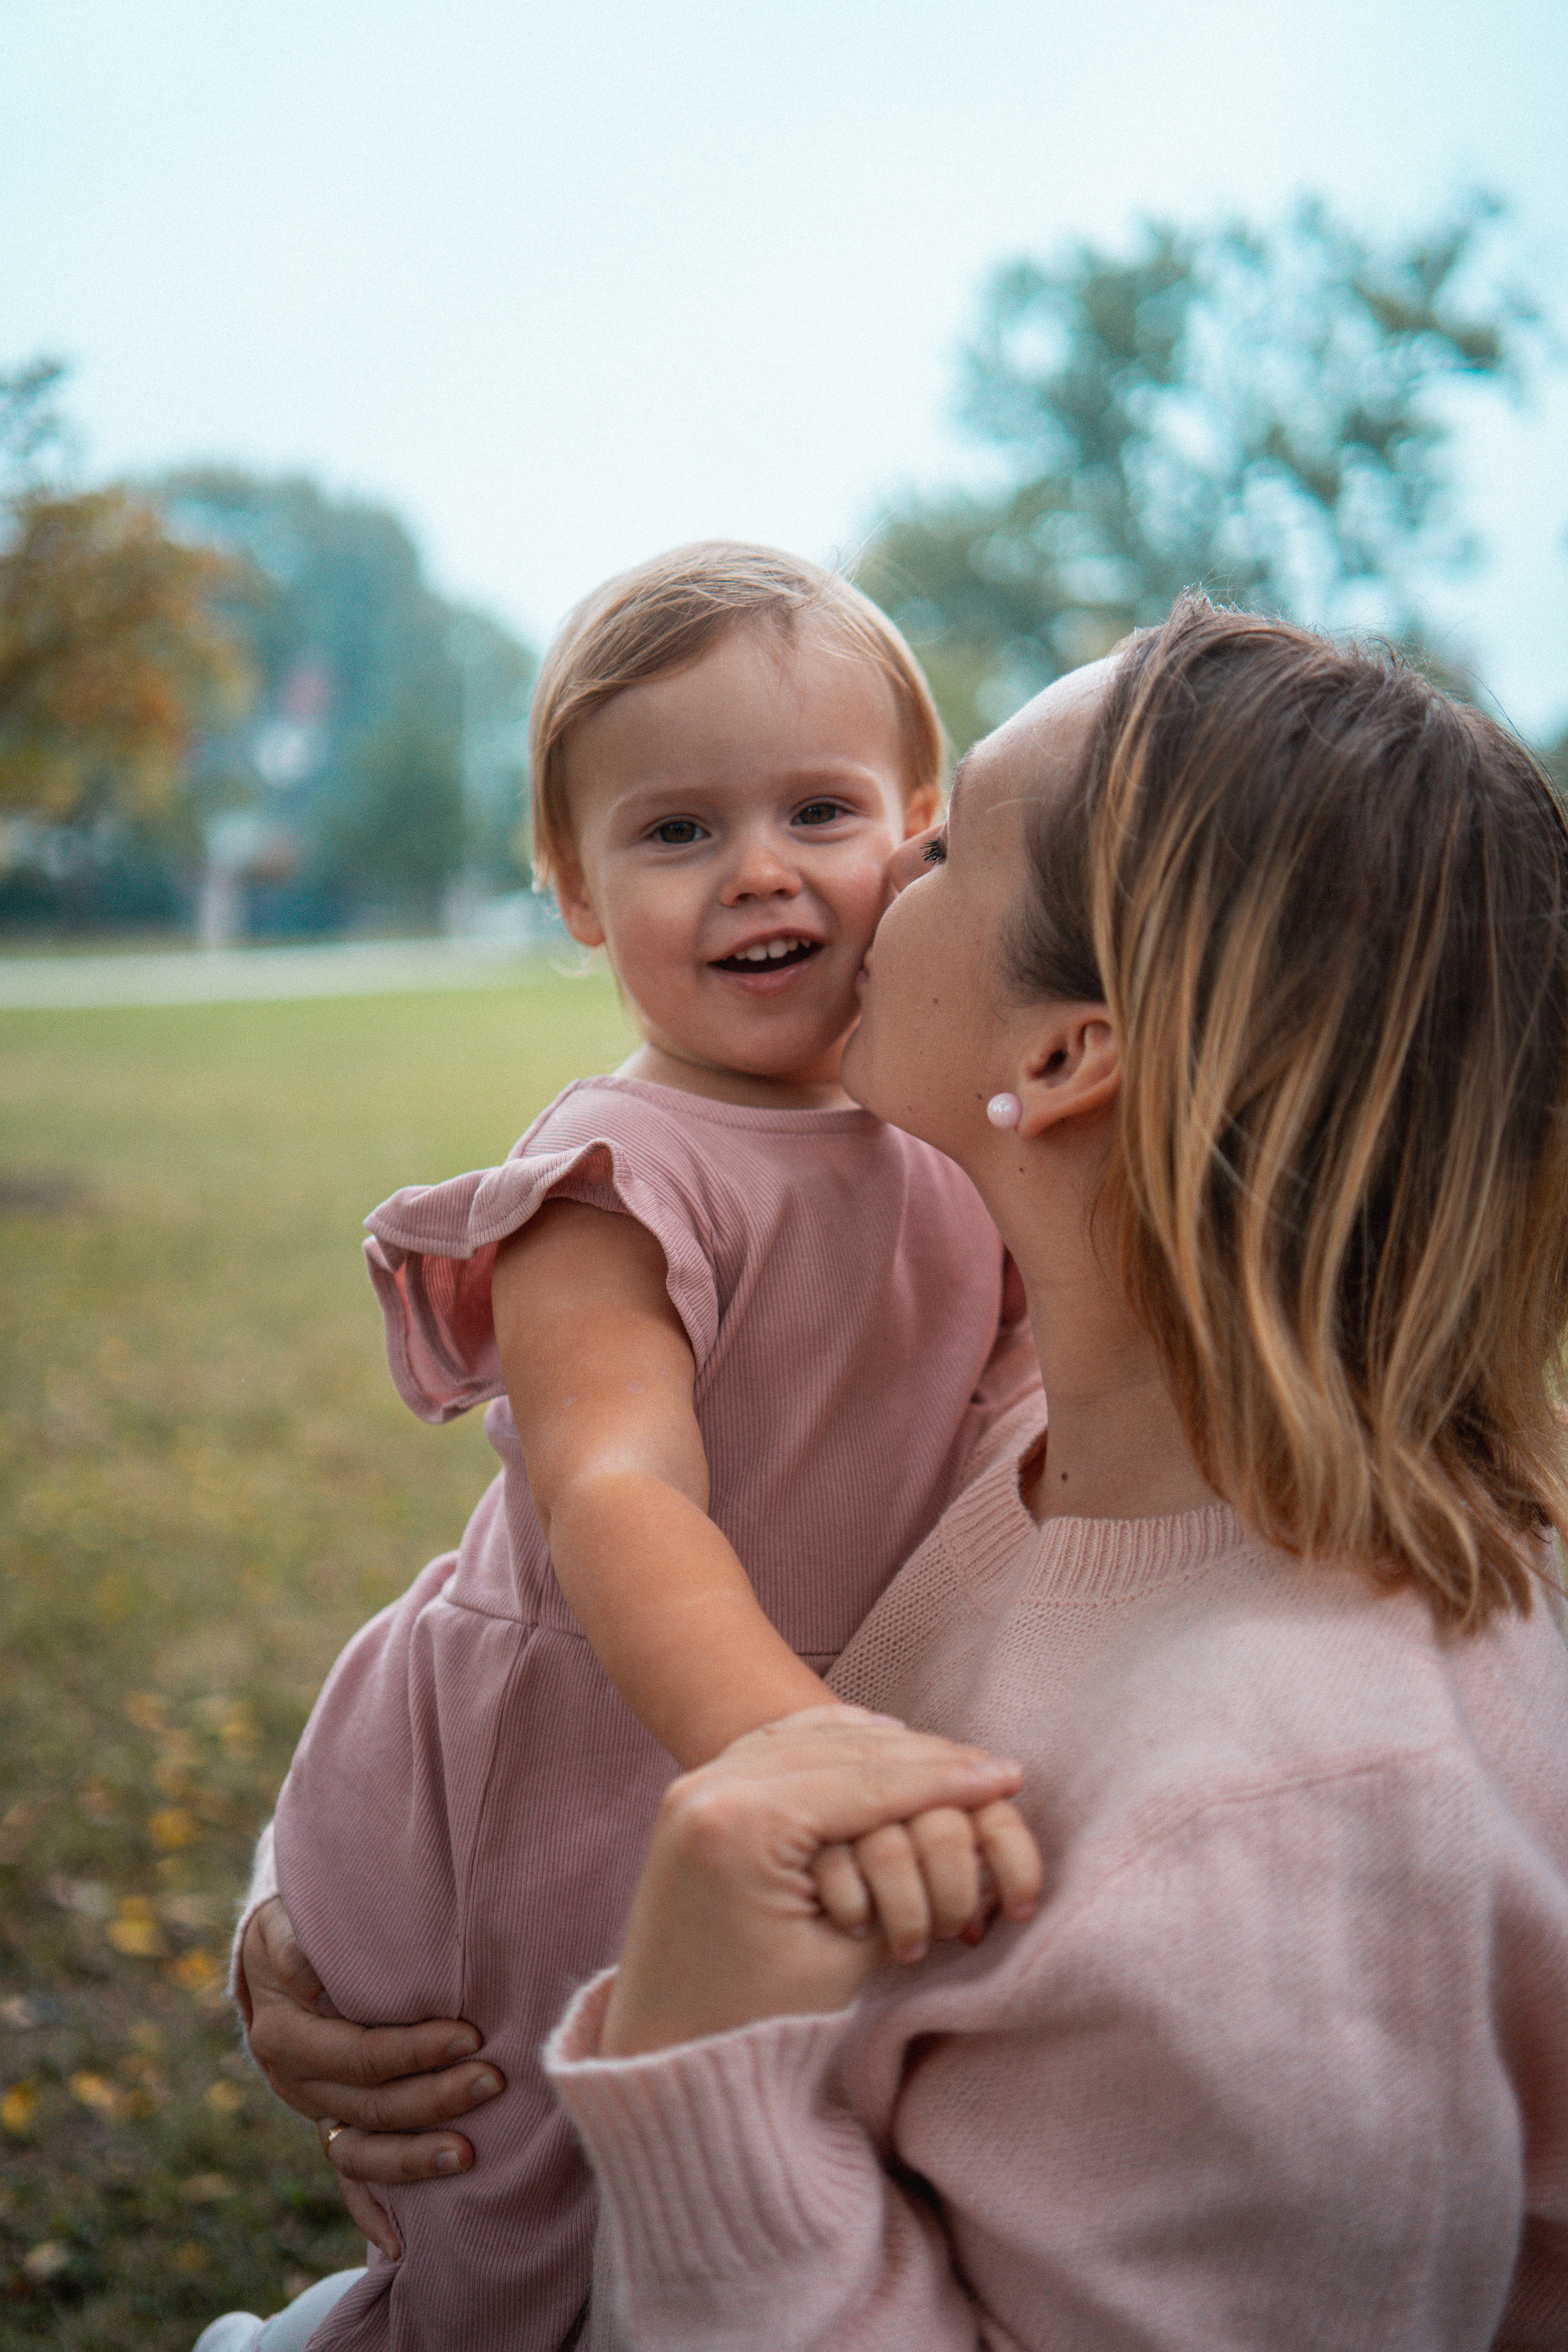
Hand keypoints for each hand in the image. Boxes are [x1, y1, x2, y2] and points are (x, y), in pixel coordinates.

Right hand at [239, 1898, 505, 2258]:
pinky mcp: (328, 2125)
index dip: (414, 2049)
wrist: (279, 1940)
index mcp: (284, 2032)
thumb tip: (308, 1963)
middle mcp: (294, 2081)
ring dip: (415, 2159)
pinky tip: (402, 2244)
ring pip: (363, 2149)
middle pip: (370, 2104)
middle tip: (495, 2081)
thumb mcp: (283, 1917)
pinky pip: (349, 2177)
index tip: (471, 2035)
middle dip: (434, 2098)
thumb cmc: (298, 1919)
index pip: (358, 2053)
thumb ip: (293, 1940)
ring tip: (471, 2156)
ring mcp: (312, 2110)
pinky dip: (371, 2212)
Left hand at [601, 1707, 1040, 2056]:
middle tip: (995, 1767)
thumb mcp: (841, 1958)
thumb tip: (963, 1819)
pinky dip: (832, 1739)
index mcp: (743, 1823)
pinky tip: (876, 1738)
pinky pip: (778, 1745)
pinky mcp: (695, 1794)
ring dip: (884, 1744)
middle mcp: (709, 1785)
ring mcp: (695, 1783)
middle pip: (843, 1748)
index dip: (947, 1781)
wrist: (653, 2046)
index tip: (1009, 1776)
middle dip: (926, 1758)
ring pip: (811, 1738)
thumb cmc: (752, 2023)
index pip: (869, 1782)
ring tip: (949, 1759)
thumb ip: (901, 1876)